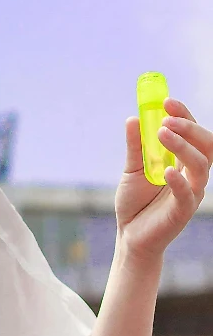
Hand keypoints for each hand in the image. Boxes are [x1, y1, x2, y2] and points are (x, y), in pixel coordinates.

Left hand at [115, 98, 212, 262]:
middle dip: (189, 128)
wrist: (129, 233)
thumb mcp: (133, 168)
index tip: (167, 101)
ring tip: (162, 134)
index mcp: (183, 162)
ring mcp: (190, 192)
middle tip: (166, 118)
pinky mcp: (183, 211)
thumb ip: (136, 146)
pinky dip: (179, 181)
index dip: (184, 116)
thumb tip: (134, 118)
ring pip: (201, 165)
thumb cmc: (136, 201)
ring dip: (183, 147)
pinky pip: (187, 194)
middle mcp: (192, 174)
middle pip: (206, 146)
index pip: (193, 134)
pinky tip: (167, 170)